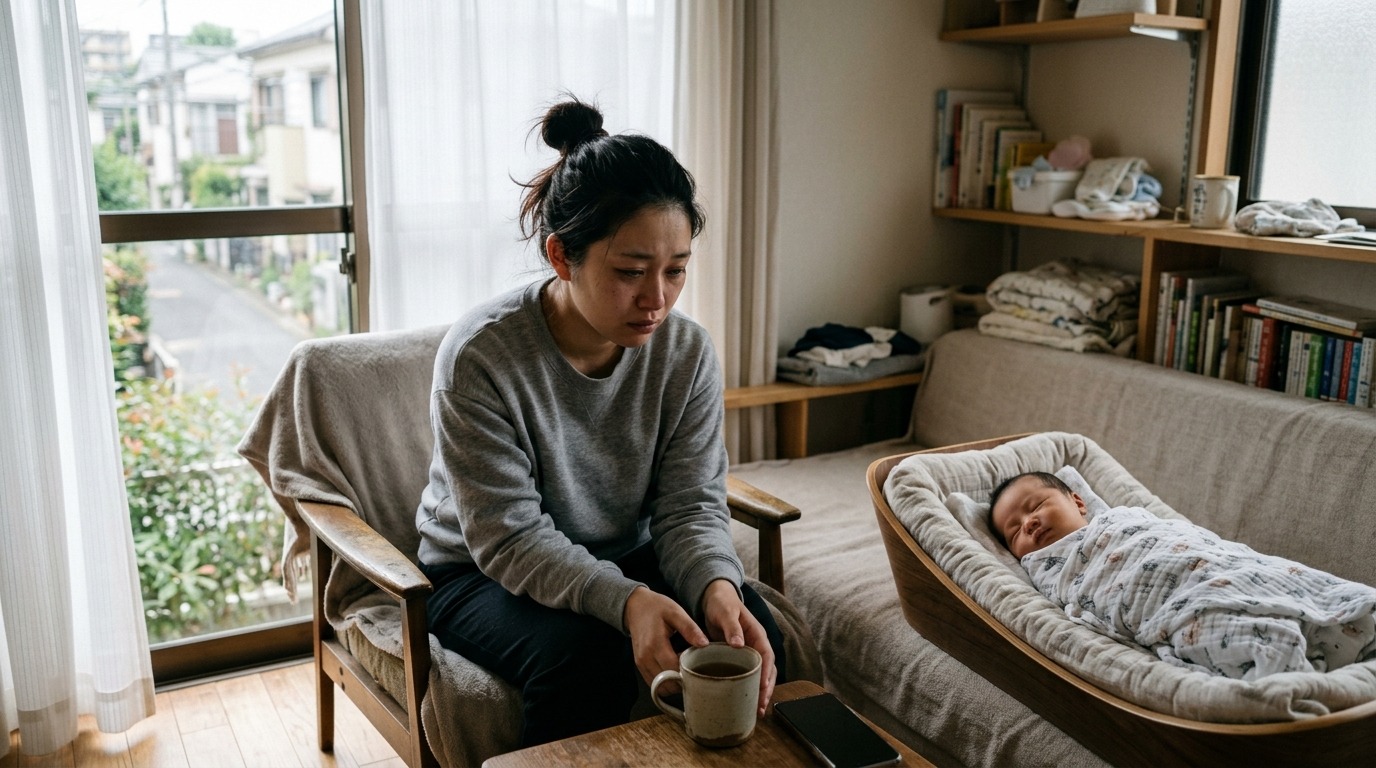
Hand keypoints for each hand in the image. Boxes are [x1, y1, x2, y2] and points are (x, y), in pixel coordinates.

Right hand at [624, 586, 708, 685]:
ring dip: (674, 683)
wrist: (635, 607)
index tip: (700, 666)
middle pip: (667, 682)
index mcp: (655, 644)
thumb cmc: (657, 608)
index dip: (688, 672)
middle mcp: (645, 657)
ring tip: (685, 670)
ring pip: (660, 686)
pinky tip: (675, 670)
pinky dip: (666, 682)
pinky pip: (654, 683)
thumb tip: (705, 644)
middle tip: (695, 670)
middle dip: (683, 681)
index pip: (674, 669)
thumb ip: (690, 629)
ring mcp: (641, 663)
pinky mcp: (640, 666)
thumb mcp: (676, 612)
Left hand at [701, 579, 776, 716]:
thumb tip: (739, 644)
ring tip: (756, 710)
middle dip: (766, 690)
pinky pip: (748, 674)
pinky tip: (745, 699)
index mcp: (757, 635)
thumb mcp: (726, 612)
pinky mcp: (739, 657)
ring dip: (760, 692)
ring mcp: (749, 652)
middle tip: (760, 708)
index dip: (766, 674)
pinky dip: (749, 687)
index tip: (762, 690)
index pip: (767, 657)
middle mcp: (757, 645)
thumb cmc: (722, 604)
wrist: (714, 599)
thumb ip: (732, 628)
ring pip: (761, 674)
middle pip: (768, 670)